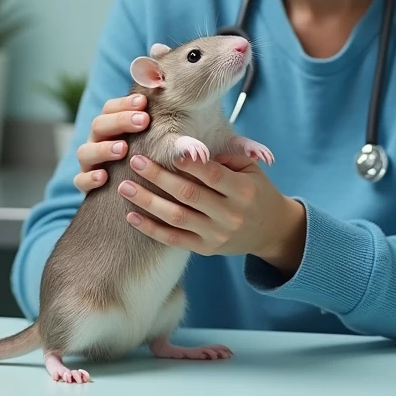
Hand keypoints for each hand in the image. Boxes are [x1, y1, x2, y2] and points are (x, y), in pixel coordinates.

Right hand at [71, 93, 148, 193]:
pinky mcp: (85, 184)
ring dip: (103, 149)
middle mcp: (96, 141)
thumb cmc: (145, 156)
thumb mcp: (150, 137)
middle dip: (120, 121)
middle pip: (99, 124)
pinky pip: (80, 180)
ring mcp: (89, 162)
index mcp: (109, 126)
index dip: (125, 103)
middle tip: (143, 121)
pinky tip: (103, 177)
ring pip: (85, 151)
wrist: (132, 190)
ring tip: (123, 149)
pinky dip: (89, 178)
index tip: (144, 102)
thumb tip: (166, 89)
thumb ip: (154, 119)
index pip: (110, 108)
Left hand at [117, 150, 306, 272]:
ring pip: (176, 217)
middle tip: (135, 160)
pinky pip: (173, 239)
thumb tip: (194, 146)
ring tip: (124, 186)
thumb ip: (228, 156)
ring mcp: (216, 234)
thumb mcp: (251, 170)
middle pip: (189, 194)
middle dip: (159, 176)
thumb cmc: (255, 191)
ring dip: (147, 201)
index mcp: (242, 190)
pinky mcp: (204, 248)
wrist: (271, 231)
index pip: (213, 175)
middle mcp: (229, 214)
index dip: (191, 163)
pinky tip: (131, 215)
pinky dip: (150, 228)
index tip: (169, 149)